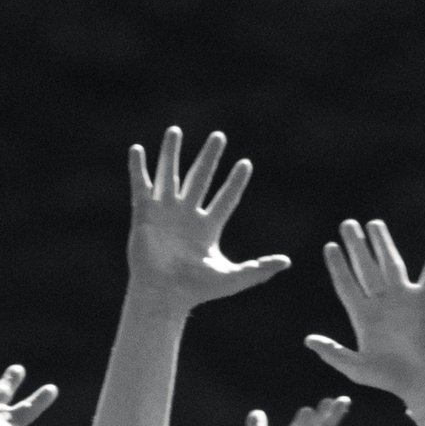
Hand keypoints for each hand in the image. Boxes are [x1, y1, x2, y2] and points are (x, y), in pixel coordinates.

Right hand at [126, 125, 290, 304]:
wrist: (163, 295)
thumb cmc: (195, 291)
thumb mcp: (231, 278)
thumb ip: (257, 269)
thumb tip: (287, 262)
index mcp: (207, 229)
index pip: (225, 199)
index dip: (235, 182)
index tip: (245, 164)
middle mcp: (186, 216)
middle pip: (200, 178)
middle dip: (209, 157)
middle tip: (219, 136)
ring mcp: (164, 213)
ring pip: (169, 175)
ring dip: (171, 153)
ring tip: (175, 130)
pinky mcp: (144, 213)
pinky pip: (141, 184)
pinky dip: (138, 167)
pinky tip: (137, 150)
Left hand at [303, 219, 424, 407]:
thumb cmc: (391, 379)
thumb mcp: (358, 369)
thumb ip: (334, 353)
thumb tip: (308, 340)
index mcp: (364, 316)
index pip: (347, 285)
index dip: (338, 266)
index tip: (329, 246)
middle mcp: (383, 303)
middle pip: (366, 267)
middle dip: (357, 246)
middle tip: (347, 224)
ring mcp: (405, 298)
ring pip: (392, 263)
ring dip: (384, 243)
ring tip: (374, 224)